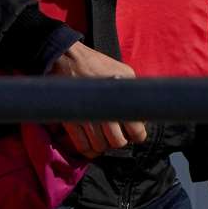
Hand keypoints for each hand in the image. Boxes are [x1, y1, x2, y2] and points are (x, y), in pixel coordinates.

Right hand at [47, 41, 149, 155]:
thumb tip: (141, 114)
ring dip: (103, 144)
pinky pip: (82, 147)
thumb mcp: (125, 72)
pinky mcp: (71, 122)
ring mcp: (86, 120)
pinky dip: (88, 149)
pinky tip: (91, 140)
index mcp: (120, 100)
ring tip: (103, 134)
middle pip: (117, 143)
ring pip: (100, 147)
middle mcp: (104, 113)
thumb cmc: (97, 64)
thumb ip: (134, 93)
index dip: (136, 134)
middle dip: (119, 139)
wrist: (66, 60)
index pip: (136, 133)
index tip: (133, 131)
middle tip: (117, 131)